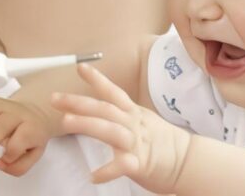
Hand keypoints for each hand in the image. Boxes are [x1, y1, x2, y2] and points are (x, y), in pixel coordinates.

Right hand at [0, 93, 56, 176]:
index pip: (23, 137)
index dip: (12, 152)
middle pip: (1, 124)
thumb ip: (19, 166)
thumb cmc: (31, 137)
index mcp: (31, 127)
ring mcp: (3, 104)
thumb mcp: (34, 154)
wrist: (34, 113)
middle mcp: (17, 113)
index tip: (1, 160)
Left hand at [51, 63, 191, 194]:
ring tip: (66, 122)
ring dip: (88, 124)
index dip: (96, 79)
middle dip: (78, 102)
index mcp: (133, 114)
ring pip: (110, 131)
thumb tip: (100, 109)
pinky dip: (108, 170)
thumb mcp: (142, 121)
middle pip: (104, 109)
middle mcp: (133, 124)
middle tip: (55, 98)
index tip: (79, 67)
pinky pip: (123, 166)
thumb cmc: (162, 143)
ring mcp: (137, 144)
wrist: (189, 162)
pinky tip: (93, 176)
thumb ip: (121, 115)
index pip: (113, 92)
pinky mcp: (142, 164)